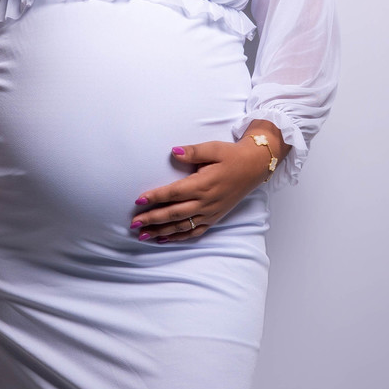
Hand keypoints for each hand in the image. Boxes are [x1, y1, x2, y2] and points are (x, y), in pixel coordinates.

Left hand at [129, 127, 281, 242]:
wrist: (254, 167)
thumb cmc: (232, 156)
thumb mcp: (213, 148)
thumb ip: (192, 152)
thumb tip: (173, 152)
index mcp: (203, 184)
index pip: (174, 192)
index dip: (156, 197)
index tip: (138, 200)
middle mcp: (206, 201)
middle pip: (174, 213)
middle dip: (152, 219)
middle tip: (134, 224)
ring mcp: (210, 212)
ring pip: (182, 226)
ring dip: (161, 231)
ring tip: (142, 235)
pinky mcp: (214, 218)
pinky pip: (194, 231)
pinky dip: (178, 237)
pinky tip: (163, 239)